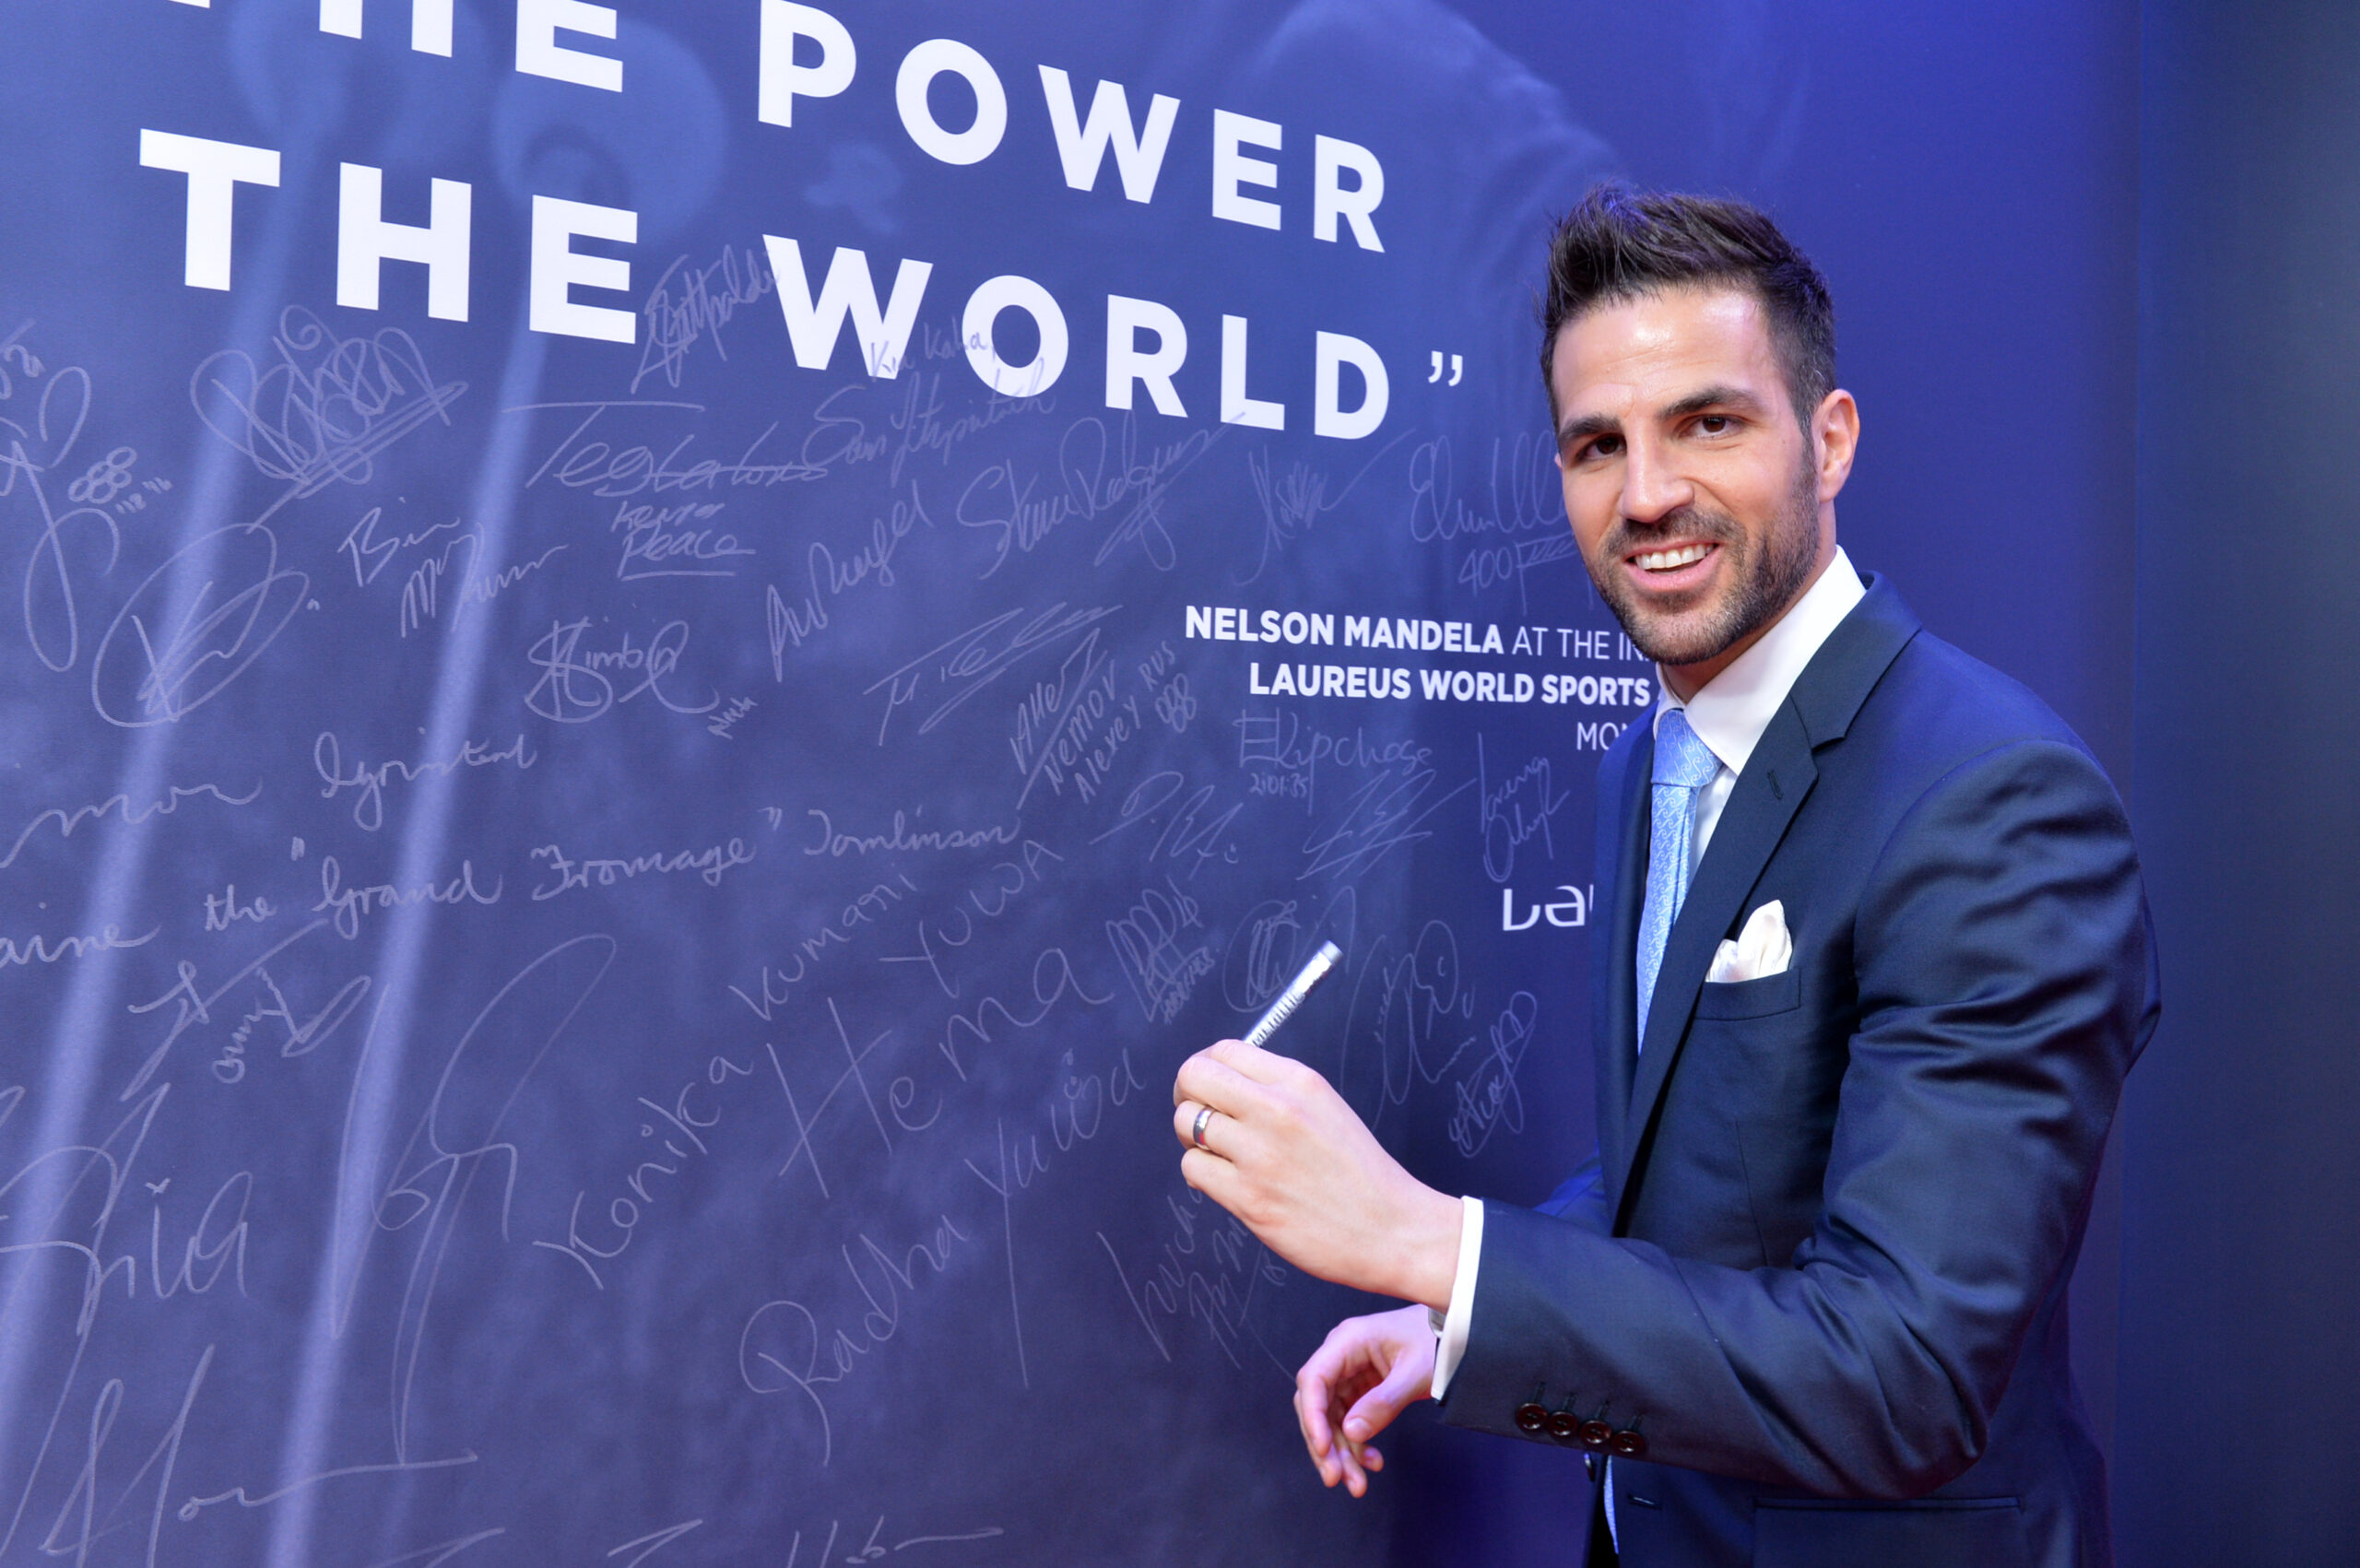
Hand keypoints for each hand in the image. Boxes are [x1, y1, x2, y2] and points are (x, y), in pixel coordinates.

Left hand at [1172, 1038, 1459, 1305]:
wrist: (1393, 1230)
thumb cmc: (1360, 1175)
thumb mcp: (1326, 1110)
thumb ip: (1276, 1091)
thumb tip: (1219, 1086)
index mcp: (1300, 1082)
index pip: (1224, 1050)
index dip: (1206, 1068)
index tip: (1208, 1089)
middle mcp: (1277, 1109)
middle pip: (1194, 1076)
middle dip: (1186, 1095)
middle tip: (1199, 1119)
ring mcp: (1260, 1154)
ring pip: (1186, 1123)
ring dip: (1193, 1140)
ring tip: (1218, 1156)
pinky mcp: (1249, 1197)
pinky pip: (1193, 1169)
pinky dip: (1201, 1175)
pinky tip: (1224, 1183)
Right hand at [1295, 1304, 1436, 1496]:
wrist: (1453, 1332)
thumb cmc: (1435, 1341)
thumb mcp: (1415, 1372)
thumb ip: (1384, 1402)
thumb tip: (1352, 1433)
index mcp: (1347, 1341)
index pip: (1314, 1379)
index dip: (1312, 1416)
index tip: (1324, 1448)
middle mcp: (1340, 1357)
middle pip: (1317, 1405)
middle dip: (1325, 1445)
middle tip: (1336, 1478)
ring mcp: (1348, 1375)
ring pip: (1331, 1420)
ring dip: (1341, 1453)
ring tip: (1357, 1484)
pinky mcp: (1359, 1390)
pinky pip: (1349, 1422)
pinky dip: (1357, 1446)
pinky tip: (1373, 1462)